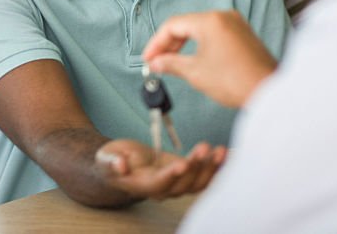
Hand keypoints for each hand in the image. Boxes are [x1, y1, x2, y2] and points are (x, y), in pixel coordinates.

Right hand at [95, 139, 225, 199]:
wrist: (124, 163)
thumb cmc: (114, 160)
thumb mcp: (108, 157)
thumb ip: (112, 162)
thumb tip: (120, 165)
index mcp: (143, 185)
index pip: (160, 184)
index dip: (172, 176)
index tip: (183, 163)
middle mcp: (163, 188)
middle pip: (183, 184)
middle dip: (196, 167)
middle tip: (204, 147)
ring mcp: (177, 183)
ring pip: (198, 183)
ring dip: (211, 168)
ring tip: (219, 150)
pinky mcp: (187, 175)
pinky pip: (206, 176)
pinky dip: (218, 167)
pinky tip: (228, 155)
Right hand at [143, 11, 277, 108]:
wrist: (267, 90)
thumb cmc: (235, 80)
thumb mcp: (195, 72)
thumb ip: (171, 64)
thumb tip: (155, 63)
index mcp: (211, 20)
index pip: (174, 25)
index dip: (156, 42)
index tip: (148, 59)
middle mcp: (224, 16)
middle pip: (187, 24)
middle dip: (169, 44)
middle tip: (156, 62)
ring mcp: (236, 24)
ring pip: (201, 29)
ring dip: (184, 45)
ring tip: (171, 63)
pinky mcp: (243, 34)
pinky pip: (215, 34)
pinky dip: (200, 45)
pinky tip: (192, 60)